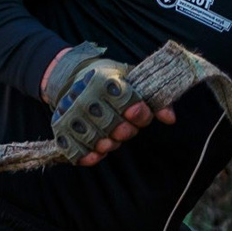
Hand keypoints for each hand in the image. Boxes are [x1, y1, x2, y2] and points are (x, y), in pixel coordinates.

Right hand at [44, 45, 178, 165]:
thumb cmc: (108, 80)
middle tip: (125, 130)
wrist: (73, 75)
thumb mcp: (131, 80)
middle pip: (111, 124)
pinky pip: (74, 148)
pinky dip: (86, 155)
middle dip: (123, 131)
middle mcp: (85, 95)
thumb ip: (153, 98)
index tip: (138, 113)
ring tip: (110, 141)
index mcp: (104, 80)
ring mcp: (71, 113)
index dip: (138, 112)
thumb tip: (170, 118)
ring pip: (94, 138)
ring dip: (107, 144)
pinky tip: (96, 155)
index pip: (125, 100)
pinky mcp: (61, 127)